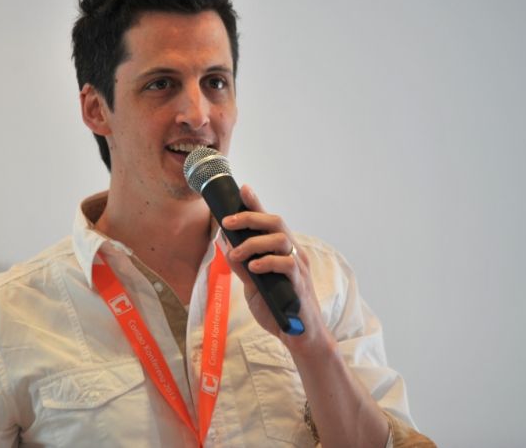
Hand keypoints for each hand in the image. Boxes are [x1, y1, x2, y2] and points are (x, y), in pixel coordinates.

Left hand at [222, 185, 331, 350]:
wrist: (299, 336)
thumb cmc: (277, 308)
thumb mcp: (253, 286)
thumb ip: (242, 266)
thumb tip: (225, 244)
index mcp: (281, 250)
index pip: (269, 222)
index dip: (257, 204)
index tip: (243, 189)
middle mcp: (292, 252)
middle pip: (275, 221)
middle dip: (249, 217)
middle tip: (227, 223)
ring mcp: (298, 266)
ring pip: (279, 238)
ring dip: (253, 243)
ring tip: (236, 254)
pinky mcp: (300, 282)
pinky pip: (286, 263)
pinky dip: (267, 261)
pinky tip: (253, 267)